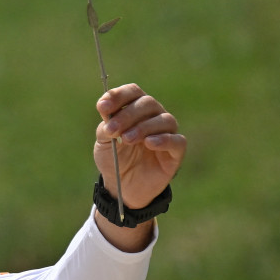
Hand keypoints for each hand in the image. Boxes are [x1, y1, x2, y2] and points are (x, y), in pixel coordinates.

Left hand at [92, 83, 186, 211]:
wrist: (122, 187)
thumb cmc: (114, 160)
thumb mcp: (103, 143)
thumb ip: (105, 127)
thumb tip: (107, 111)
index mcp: (135, 109)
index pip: (132, 92)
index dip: (118, 96)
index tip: (102, 107)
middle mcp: (154, 116)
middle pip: (147, 103)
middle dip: (127, 115)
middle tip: (113, 130)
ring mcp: (167, 132)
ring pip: (164, 119)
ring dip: (143, 127)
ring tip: (126, 139)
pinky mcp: (176, 151)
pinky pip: (177, 140)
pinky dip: (164, 139)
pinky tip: (149, 143)